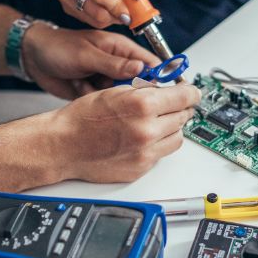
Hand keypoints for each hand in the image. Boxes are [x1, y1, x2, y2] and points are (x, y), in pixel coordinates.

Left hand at [21, 26, 161, 98]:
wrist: (32, 59)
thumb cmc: (58, 47)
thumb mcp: (87, 55)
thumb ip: (114, 64)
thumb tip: (141, 69)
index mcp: (120, 49)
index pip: (149, 63)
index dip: (159, 77)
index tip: (162, 92)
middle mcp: (117, 66)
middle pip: (138, 85)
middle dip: (128, 92)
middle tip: (112, 89)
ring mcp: (105, 80)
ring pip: (120, 97)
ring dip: (105, 96)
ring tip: (86, 83)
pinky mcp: (94, 94)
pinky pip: (103, 104)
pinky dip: (91, 99)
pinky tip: (78, 87)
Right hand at [45, 84, 200, 182]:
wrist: (63, 146)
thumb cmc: (82, 119)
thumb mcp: (115, 92)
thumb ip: (145, 91)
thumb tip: (166, 89)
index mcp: (142, 105)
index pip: (185, 96)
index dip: (192, 92)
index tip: (193, 92)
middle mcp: (147, 130)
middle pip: (184, 117)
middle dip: (179, 109)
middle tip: (171, 105)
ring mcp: (146, 152)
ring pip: (178, 137)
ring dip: (172, 128)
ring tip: (155, 122)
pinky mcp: (141, 168)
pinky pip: (162, 154)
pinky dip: (158, 144)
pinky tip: (143, 138)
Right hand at [55, 0, 154, 28]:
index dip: (116, 6)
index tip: (128, 14)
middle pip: (95, 9)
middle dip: (114, 15)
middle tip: (126, 15)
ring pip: (92, 18)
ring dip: (109, 19)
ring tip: (117, 9)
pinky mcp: (64, 4)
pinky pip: (87, 20)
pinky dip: (100, 19)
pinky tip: (105, 8)